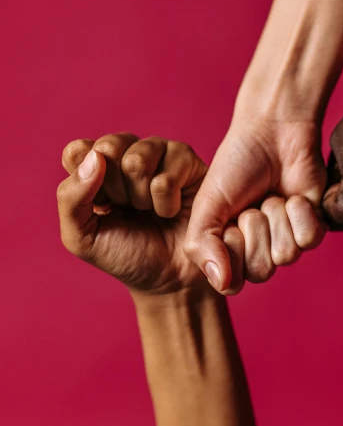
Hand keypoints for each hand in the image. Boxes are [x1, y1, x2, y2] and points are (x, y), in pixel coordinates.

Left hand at [57, 133, 248, 295]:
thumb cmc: (126, 255)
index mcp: (97, 166)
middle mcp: (129, 152)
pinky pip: (166, 177)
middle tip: (128, 210)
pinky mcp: (189, 162)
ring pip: (137, 159)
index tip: (101, 207)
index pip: (79, 150)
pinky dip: (166, 204)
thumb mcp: (81, 236)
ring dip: (141, 198)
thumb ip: (71, 198)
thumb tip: (94, 158)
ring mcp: (160, 153)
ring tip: (150, 211)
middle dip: (115, 190)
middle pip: (107, 147)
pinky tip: (172, 210)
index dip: (86, 180)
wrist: (170, 278)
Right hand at [184, 119, 326, 292]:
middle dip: (255, 229)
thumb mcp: (207, 204)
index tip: (229, 221)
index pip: (233, 281)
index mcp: (230, 250)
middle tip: (252, 204)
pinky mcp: (313, 228)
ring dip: (276, 218)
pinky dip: (299, 214)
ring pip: (286, 256)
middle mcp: (259, 250)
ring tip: (271, 196)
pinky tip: (292, 196)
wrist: (272, 133)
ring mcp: (288, 240)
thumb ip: (202, 245)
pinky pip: (309, 240)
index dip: (231, 249)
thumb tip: (221, 284)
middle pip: (262, 271)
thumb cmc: (236, 165)